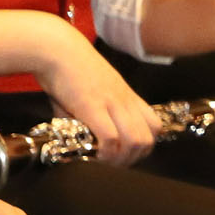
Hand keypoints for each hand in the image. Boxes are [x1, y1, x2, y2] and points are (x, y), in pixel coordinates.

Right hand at [34, 34, 163, 166]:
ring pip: (135, 141)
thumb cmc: (70, 70)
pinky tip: (94, 155)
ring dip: (120, 159)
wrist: (59, 50)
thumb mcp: (90, 93)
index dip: (144, 146)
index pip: (155, 126)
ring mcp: (112, 103)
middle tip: (113, 164)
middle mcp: (125, 101)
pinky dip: (105, 153)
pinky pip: (110, 138)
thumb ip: (88, 115)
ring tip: (104, 162)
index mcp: (128, 97)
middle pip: (148, 139)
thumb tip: (78, 136)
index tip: (126, 154)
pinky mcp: (93, 106)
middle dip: (133, 159)